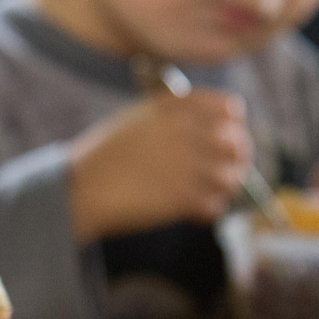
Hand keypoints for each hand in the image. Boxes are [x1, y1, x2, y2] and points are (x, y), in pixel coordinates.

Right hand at [67, 90, 251, 242]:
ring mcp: (185, 164)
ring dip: (225, 188)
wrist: (81, 188)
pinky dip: (209, 211)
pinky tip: (195, 212)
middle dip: (236, 160)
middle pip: (237, 143)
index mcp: (173, 106)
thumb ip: (175, 118)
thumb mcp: (137, 119)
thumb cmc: (104, 155)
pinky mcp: (181, 197)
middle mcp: (184, 130)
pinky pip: (216, 205)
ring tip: (208, 195)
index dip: (233, 126)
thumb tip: (213, 130)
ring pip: (232, 176)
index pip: (231, 108)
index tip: (226, 139)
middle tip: (225, 173)